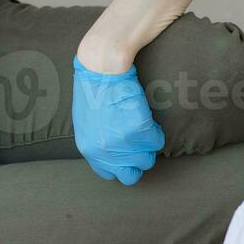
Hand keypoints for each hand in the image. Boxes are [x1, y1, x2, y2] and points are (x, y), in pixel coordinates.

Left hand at [71, 55, 164, 184]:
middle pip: (131, 174)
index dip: (120, 166)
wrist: (102, 69)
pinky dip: (156, 131)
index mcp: (88, 149)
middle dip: (137, 161)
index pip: (108, 174)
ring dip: (147, 145)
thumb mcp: (86, 123)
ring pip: (148, 159)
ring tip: (139, 126)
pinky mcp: (139, 130)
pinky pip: (157, 141)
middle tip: (137, 143)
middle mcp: (105, 151)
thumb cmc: (92, 91)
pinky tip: (144, 116)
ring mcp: (122, 142)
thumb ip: (97, 143)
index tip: (126, 155)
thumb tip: (112, 155)